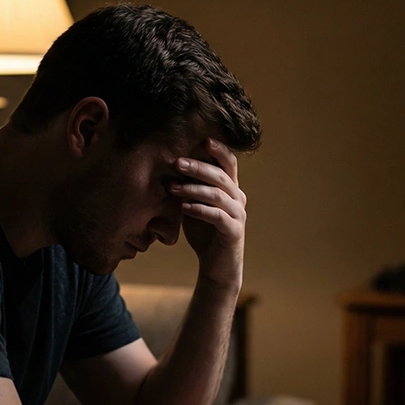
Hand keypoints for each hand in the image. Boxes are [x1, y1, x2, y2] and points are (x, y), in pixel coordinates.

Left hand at [170, 138, 245, 288]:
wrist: (217, 265)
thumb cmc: (204, 232)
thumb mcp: (194, 205)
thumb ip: (189, 188)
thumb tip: (166, 168)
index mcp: (231, 188)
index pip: (229, 163)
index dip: (219, 149)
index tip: (202, 139)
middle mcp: (238, 198)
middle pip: (221, 175)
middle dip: (198, 167)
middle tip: (177, 162)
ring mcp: (238, 215)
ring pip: (218, 195)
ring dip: (194, 188)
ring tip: (173, 186)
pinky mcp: (233, 231)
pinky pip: (217, 216)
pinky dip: (199, 210)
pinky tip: (184, 207)